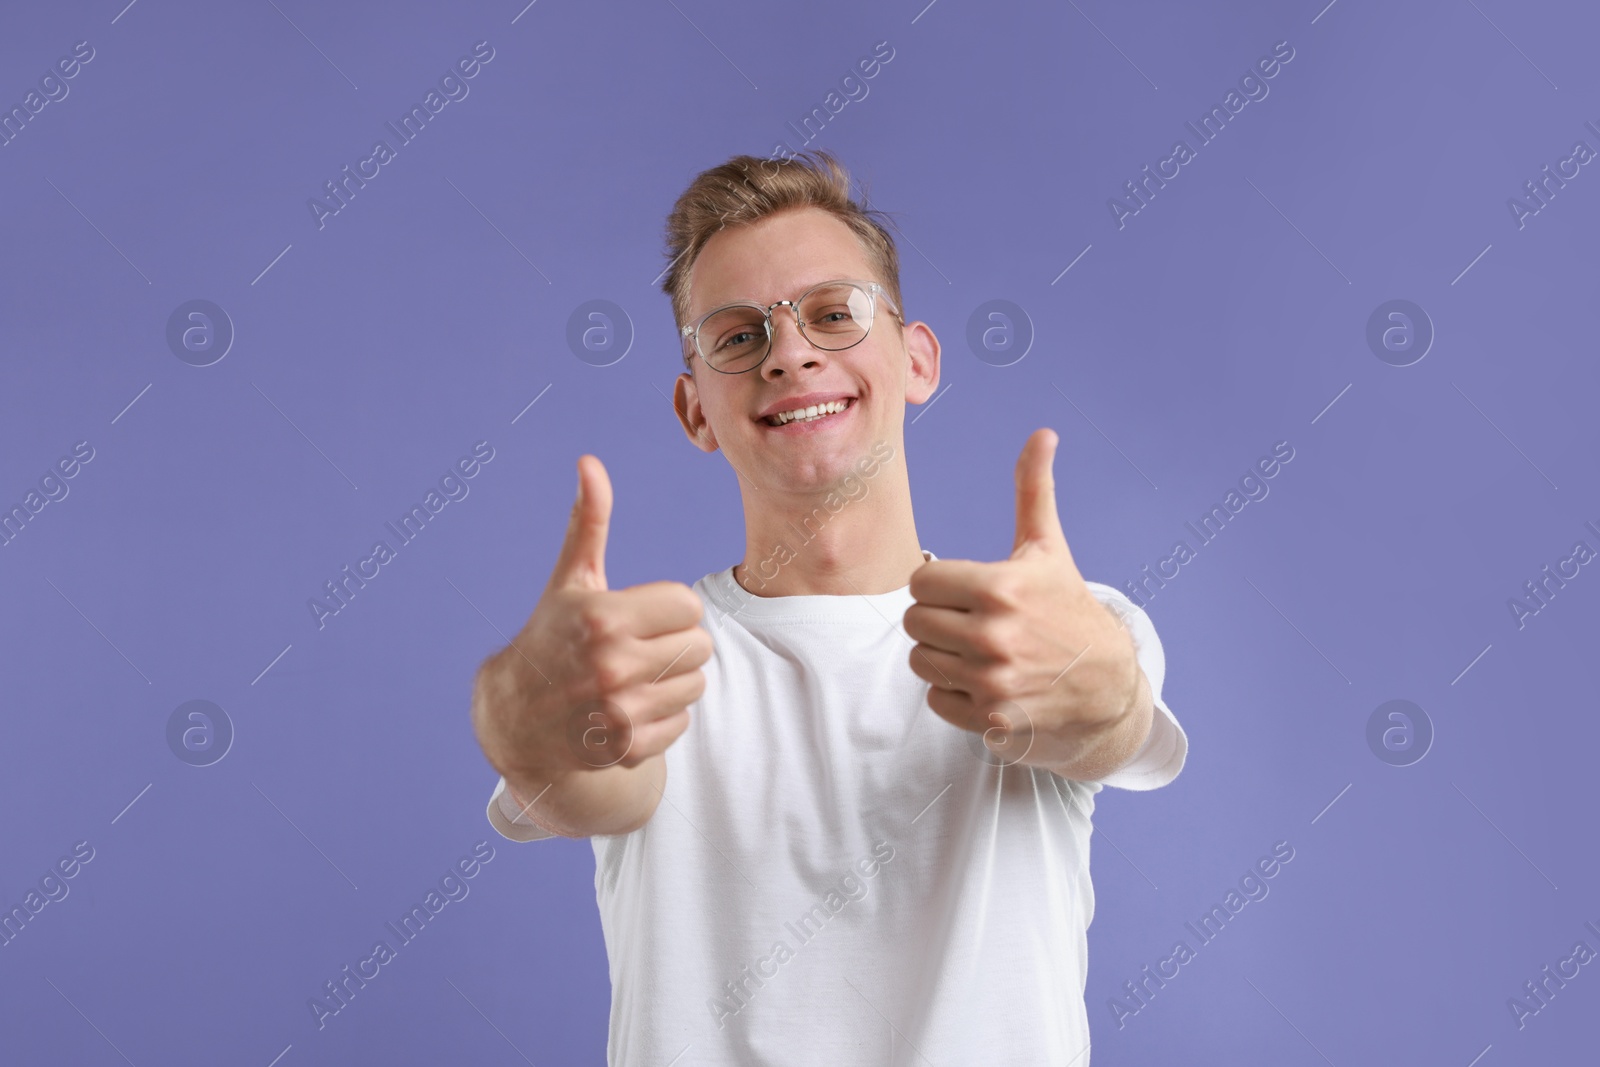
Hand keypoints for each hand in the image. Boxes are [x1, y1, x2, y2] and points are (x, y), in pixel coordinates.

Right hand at [470, 455, 711, 787]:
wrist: (518, 717)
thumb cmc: (553, 637)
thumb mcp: (571, 581)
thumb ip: (589, 522)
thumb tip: (589, 463)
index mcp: (603, 618)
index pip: (688, 605)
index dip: (669, 608)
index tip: (639, 616)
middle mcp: (611, 666)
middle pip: (700, 645)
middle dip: (675, 643)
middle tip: (638, 647)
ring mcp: (618, 712)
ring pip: (696, 684)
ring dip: (674, 680)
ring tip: (636, 677)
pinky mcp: (625, 748)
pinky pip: (682, 722)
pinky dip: (663, 717)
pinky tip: (630, 709)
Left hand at [902, 428, 1146, 773]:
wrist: (1108, 687)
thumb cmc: (1067, 610)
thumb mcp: (1049, 550)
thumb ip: (1034, 491)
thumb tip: (1042, 433)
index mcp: (1002, 587)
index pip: (921, 583)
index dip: (939, 586)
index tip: (966, 592)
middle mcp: (995, 635)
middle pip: (914, 622)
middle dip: (937, 621)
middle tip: (971, 623)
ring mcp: (992, 681)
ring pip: (920, 661)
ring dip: (943, 657)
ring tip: (980, 652)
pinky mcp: (990, 719)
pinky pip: (935, 699)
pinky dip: (954, 694)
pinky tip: (986, 683)